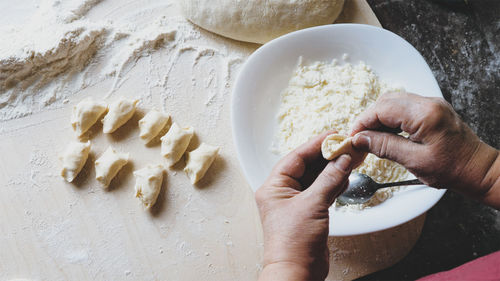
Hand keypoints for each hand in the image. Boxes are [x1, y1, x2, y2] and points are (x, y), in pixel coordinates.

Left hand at [256, 132, 359, 280]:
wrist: (296, 272)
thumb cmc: (293, 243)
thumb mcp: (313, 205)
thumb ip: (329, 179)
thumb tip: (342, 159)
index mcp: (274, 186)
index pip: (297, 157)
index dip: (316, 144)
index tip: (333, 136)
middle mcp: (283, 193)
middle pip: (307, 166)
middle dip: (327, 156)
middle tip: (346, 146)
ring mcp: (295, 203)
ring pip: (316, 179)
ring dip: (333, 169)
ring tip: (350, 158)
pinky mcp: (308, 213)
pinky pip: (321, 192)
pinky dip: (334, 184)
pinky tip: (345, 177)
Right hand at [350, 92, 499, 207]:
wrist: (477, 169)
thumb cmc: (451, 169)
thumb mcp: (414, 161)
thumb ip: (385, 147)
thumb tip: (360, 139)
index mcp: (425, 115)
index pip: (382, 109)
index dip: (363, 122)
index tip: (352, 137)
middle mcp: (428, 103)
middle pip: (386, 101)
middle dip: (369, 119)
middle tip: (360, 139)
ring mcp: (431, 104)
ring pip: (393, 102)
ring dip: (378, 118)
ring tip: (372, 138)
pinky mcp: (432, 109)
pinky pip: (404, 107)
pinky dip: (390, 118)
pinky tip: (387, 134)